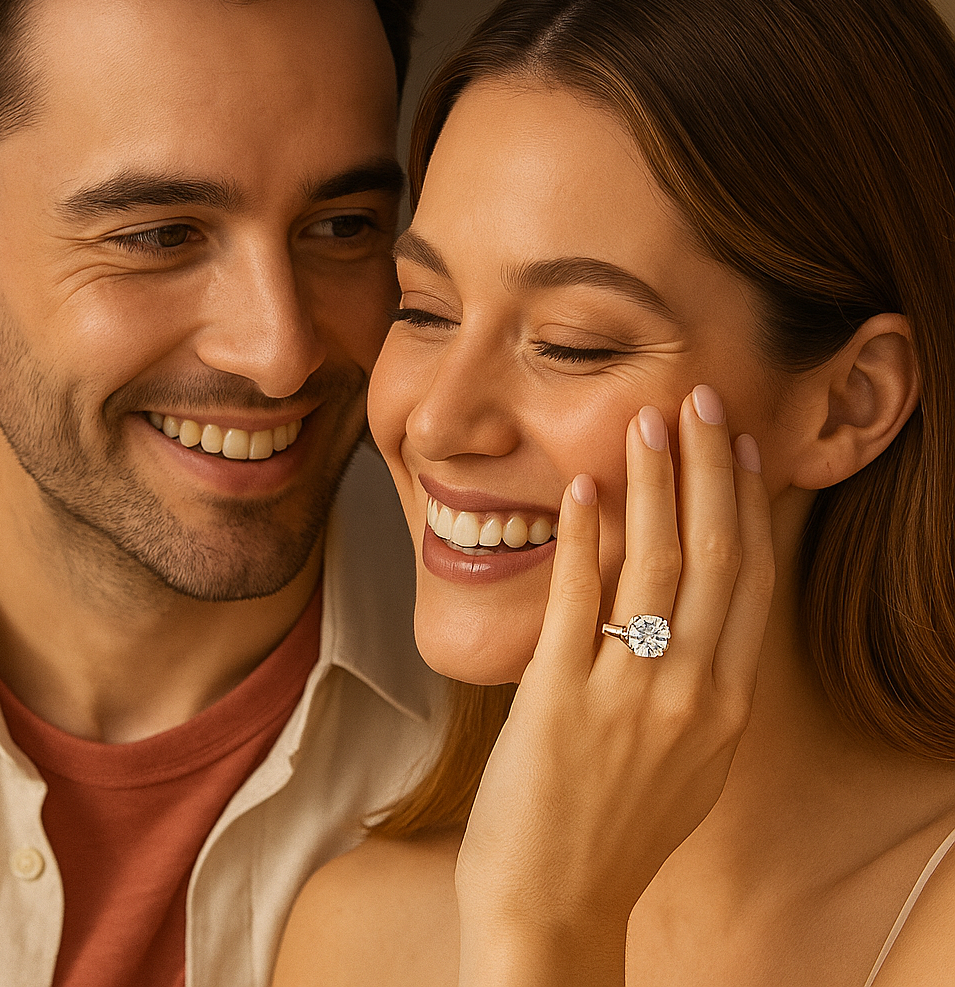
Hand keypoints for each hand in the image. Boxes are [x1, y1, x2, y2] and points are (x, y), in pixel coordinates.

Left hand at [455, 385, 775, 986]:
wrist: (554, 906)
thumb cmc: (614, 832)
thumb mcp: (685, 761)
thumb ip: (696, 688)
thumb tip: (689, 614)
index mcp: (726, 706)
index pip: (752, 581)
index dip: (750, 506)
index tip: (743, 450)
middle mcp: (692, 693)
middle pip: (718, 555)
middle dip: (712, 468)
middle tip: (703, 402)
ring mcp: (628, 694)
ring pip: (658, 562)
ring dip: (655, 481)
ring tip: (648, 422)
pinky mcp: (560, 697)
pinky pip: (578, 597)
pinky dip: (584, 535)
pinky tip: (583, 487)